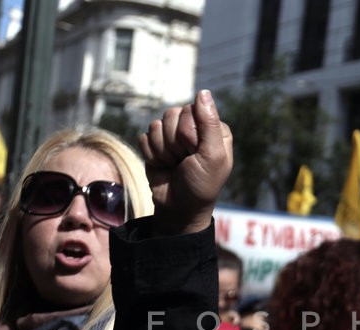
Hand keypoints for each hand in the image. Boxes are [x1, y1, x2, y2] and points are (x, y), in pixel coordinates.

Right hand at [139, 89, 233, 234]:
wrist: (178, 208)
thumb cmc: (201, 185)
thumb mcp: (212, 157)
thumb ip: (209, 124)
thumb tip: (203, 92)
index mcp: (214, 129)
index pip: (192, 110)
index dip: (189, 132)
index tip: (194, 151)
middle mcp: (195, 129)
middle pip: (172, 114)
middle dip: (175, 141)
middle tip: (184, 160)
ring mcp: (174, 136)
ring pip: (156, 125)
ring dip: (163, 149)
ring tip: (175, 164)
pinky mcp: (156, 144)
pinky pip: (145, 136)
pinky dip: (152, 154)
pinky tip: (163, 165)